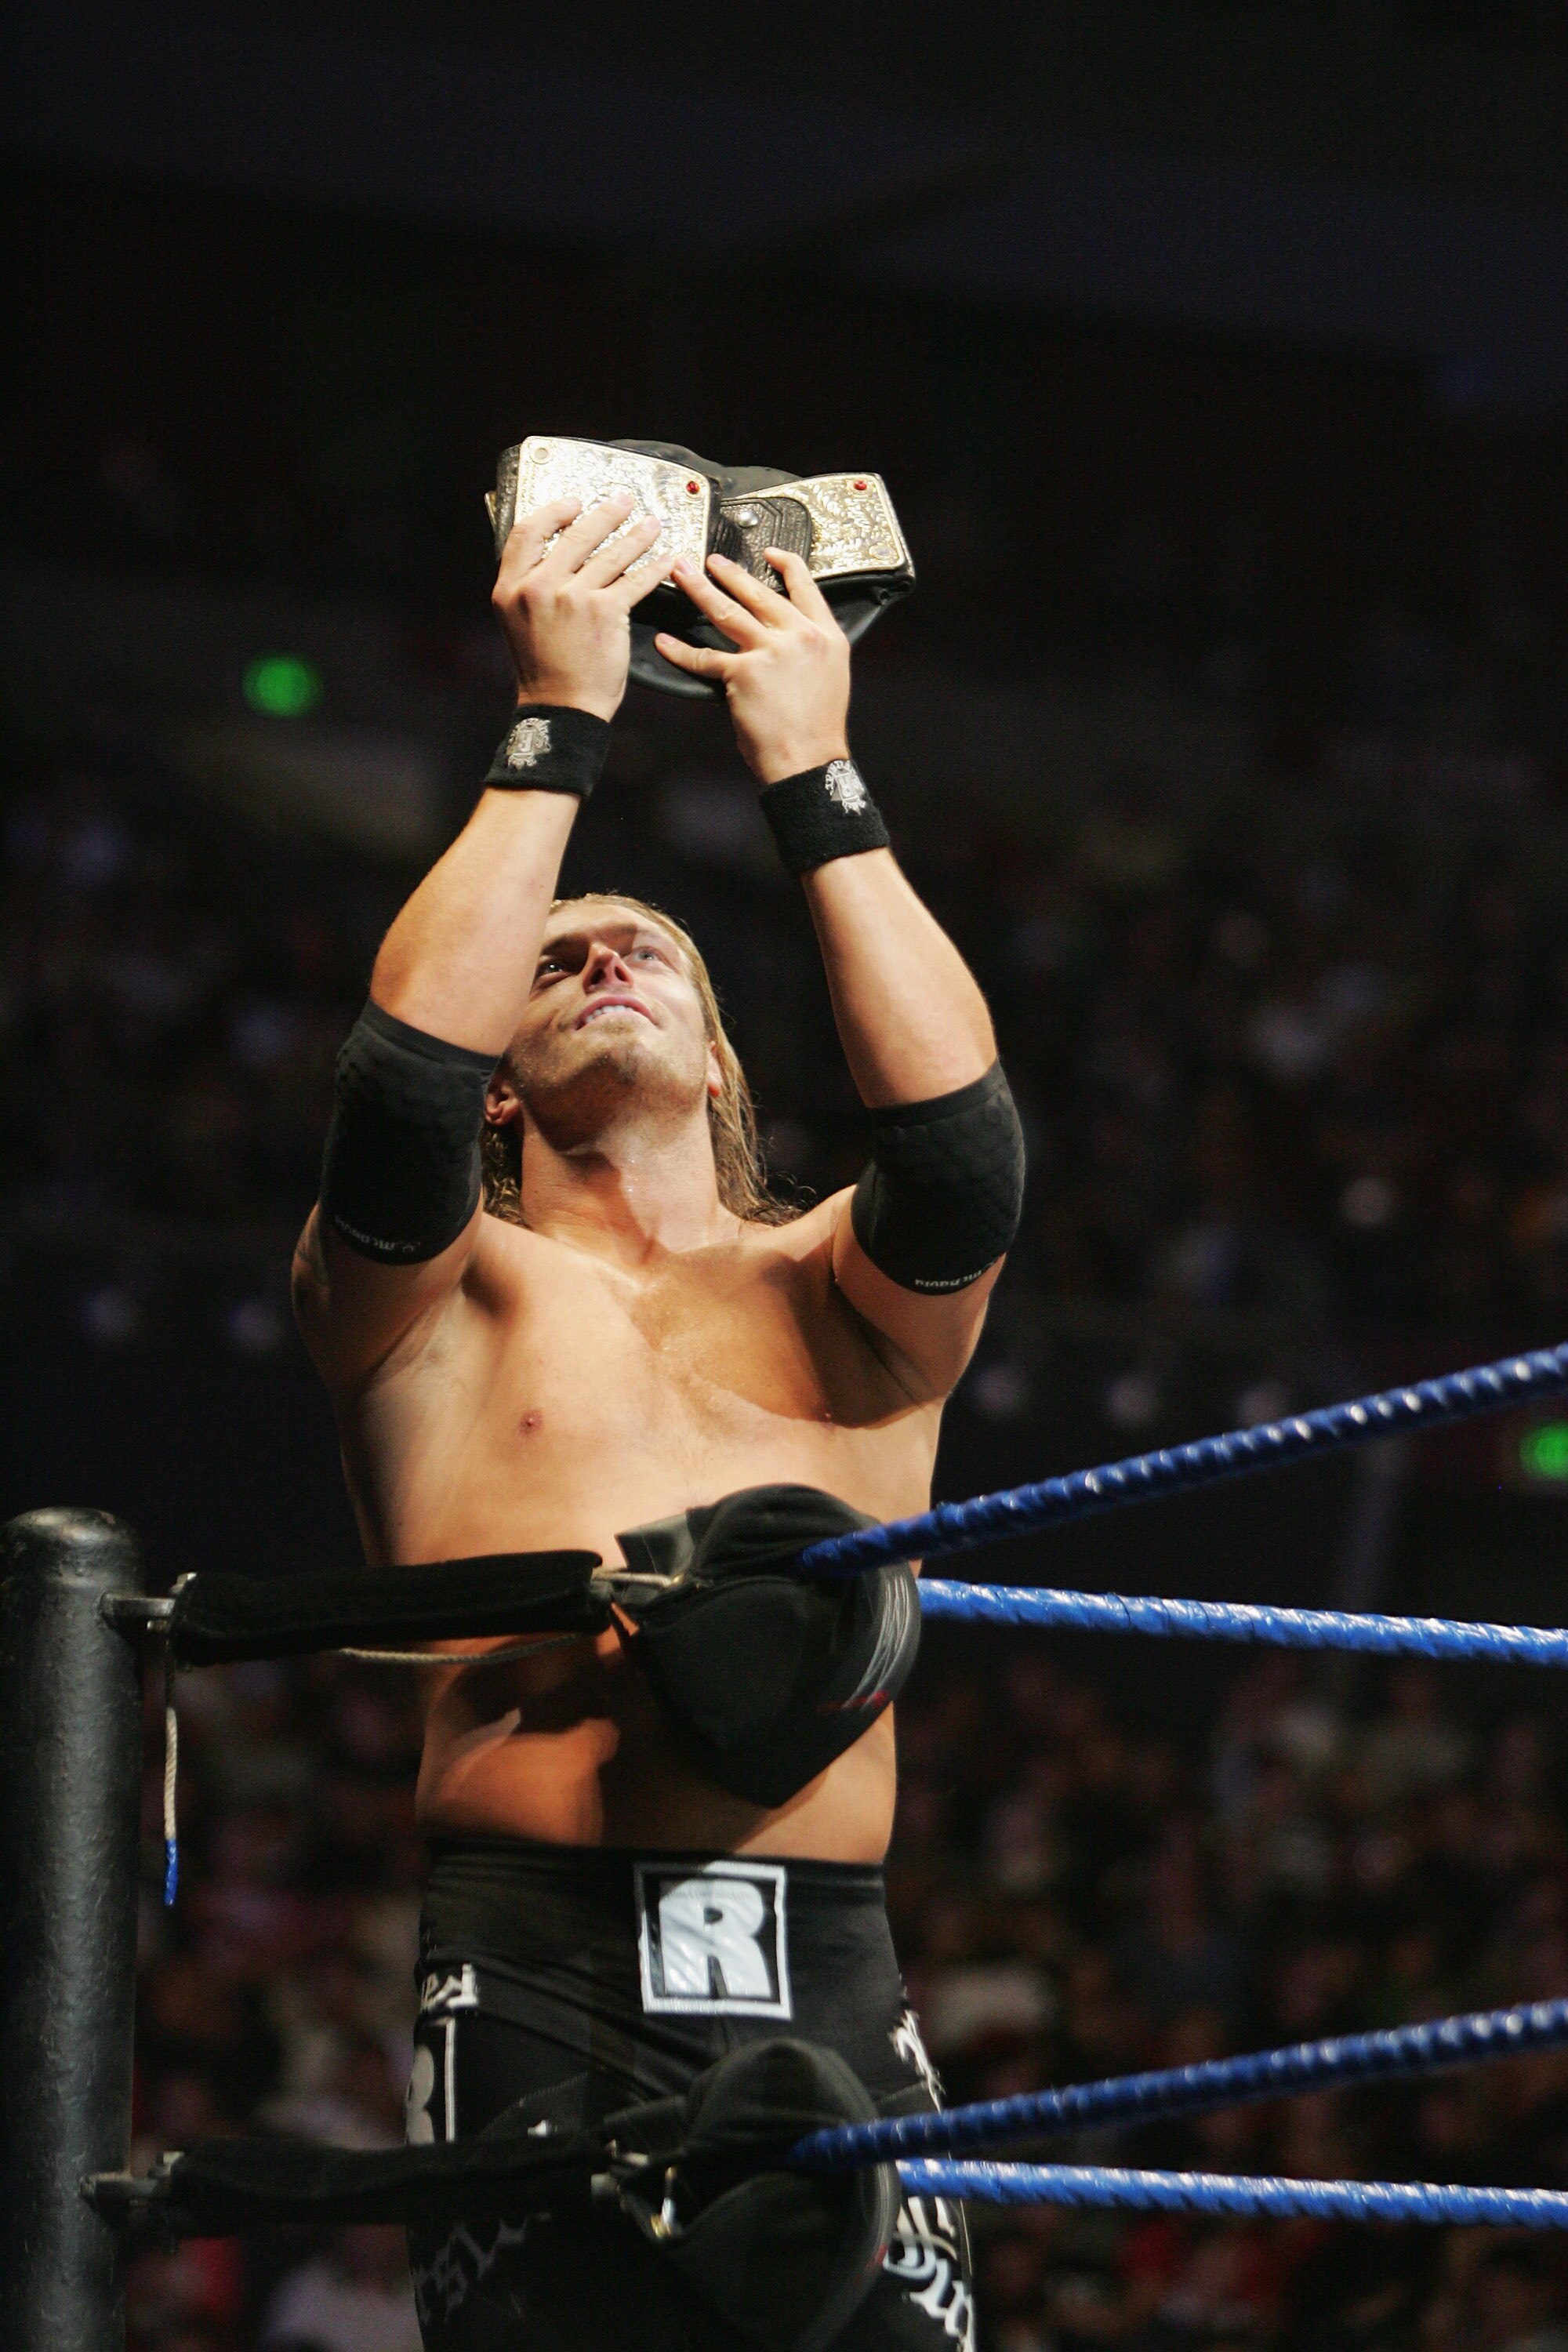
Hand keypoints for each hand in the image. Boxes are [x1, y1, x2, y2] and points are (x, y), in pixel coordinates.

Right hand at [492, 496, 675, 722]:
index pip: (528, 533)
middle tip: (622, 502)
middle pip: (575, 535)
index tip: (573, 504)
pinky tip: (666, 561)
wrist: (561, 707)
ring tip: (652, 525)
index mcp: (511, 587)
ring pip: (610, 554)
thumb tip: (555, 557)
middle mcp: (538, 587)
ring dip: (636, 535)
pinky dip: (654, 568)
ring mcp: (572, 597)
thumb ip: (531, 587)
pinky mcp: (604, 611)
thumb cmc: (543, 669)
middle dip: (605, 514)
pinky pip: (634, 581)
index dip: (553, 513)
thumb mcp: (519, 621)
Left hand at [655, 550, 851, 783]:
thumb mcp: (831, 675)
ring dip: (700, 589)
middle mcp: (799, 636)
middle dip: (730, 572)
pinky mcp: (744, 673)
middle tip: (710, 559)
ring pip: (728, 612)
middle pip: (759, 593)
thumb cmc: (818, 728)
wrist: (810, 762)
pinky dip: (681, 651)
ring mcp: (771, 652)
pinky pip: (705, 657)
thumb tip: (784, 635)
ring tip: (682, 574)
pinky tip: (665, 642)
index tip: (769, 552)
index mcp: (825, 635)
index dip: (786, 563)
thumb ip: (809, 648)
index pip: (805, 586)